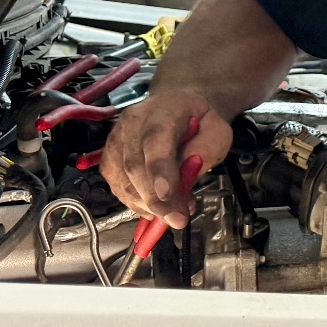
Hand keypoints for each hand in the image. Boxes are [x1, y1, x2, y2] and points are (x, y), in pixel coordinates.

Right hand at [102, 90, 232, 228]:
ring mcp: (116, 140)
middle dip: (156, 200)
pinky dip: (135, 203)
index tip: (168, 196)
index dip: (159, 171)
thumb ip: (206, 151)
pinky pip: (117, 187)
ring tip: (172, 213)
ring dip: (147, 205)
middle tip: (177, 219)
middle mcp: (133, 124)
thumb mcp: (218, 131)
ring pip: (123, 181)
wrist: (178, 107)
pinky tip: (154, 208)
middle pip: (134, 166)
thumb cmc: (198, 121)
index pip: (155, 141)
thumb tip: (187, 177)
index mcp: (163, 111)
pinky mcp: (109, 158)